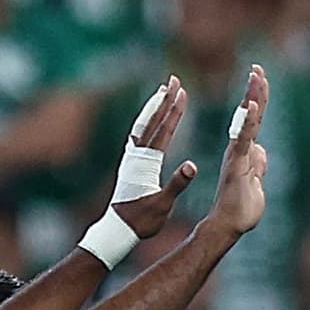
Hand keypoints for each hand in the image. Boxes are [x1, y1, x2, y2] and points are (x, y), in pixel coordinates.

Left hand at [108, 75, 199, 236]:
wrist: (117, 229)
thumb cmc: (140, 221)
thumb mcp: (162, 205)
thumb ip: (177, 184)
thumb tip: (192, 166)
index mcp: (146, 163)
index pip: (163, 131)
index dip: (174, 111)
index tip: (182, 92)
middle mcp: (136, 155)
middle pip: (152, 120)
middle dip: (164, 99)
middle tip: (174, 79)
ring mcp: (130, 158)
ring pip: (143, 124)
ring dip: (154, 106)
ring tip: (164, 91)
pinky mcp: (129, 163)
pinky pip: (138, 134)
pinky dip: (146, 121)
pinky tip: (150, 118)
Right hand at [208, 64, 272, 234]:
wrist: (227, 226)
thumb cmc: (240, 210)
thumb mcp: (256, 184)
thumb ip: (259, 166)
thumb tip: (261, 150)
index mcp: (245, 153)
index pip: (255, 121)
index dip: (258, 100)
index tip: (259, 78)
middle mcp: (240, 149)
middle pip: (252, 115)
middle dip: (256, 90)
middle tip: (257, 68)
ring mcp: (238, 155)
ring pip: (248, 121)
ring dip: (253, 98)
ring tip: (256, 75)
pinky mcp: (237, 162)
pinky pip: (243, 137)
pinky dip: (248, 121)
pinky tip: (251, 104)